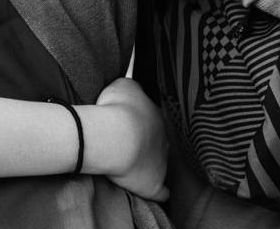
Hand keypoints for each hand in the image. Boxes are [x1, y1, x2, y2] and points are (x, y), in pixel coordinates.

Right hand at [83, 77, 169, 201]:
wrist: (115, 135)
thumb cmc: (116, 108)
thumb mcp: (124, 86)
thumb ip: (133, 88)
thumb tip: (133, 90)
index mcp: (157, 118)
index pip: (152, 121)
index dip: (138, 123)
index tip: (125, 125)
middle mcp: (164, 141)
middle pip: (158, 143)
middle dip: (147, 144)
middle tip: (127, 144)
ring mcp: (161, 164)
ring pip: (160, 164)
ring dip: (150, 165)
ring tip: (133, 166)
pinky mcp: (153, 185)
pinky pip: (161, 192)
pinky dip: (158, 193)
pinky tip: (155, 193)